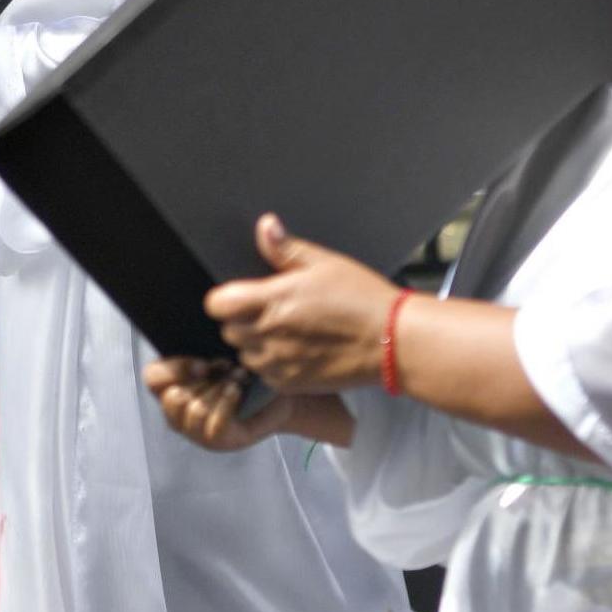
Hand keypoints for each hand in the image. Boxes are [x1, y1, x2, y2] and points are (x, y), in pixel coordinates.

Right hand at [144, 358, 310, 451]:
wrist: (277, 396)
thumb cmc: (243, 372)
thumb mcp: (219, 358)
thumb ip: (201, 356)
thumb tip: (202, 361)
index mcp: (170, 387)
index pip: (152, 378)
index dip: (175, 369)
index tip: (204, 365)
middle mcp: (177, 413)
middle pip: (173, 397)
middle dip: (203, 381)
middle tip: (226, 370)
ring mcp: (195, 432)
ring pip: (194, 409)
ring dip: (217, 391)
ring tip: (237, 380)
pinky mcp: (216, 442)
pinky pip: (213, 424)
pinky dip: (227, 403)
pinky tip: (238, 391)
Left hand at [205, 214, 399, 396]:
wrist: (393, 341)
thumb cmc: (362, 299)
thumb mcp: (324, 263)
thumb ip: (286, 248)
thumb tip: (265, 226)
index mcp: (273, 300)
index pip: (218, 304)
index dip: (224, 298)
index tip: (239, 295)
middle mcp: (270, 334)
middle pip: (228, 330)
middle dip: (240, 319)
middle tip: (267, 311)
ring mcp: (280, 363)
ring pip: (243, 355)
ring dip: (254, 344)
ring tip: (282, 332)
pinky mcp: (291, 384)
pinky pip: (264, 376)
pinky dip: (271, 365)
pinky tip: (294, 352)